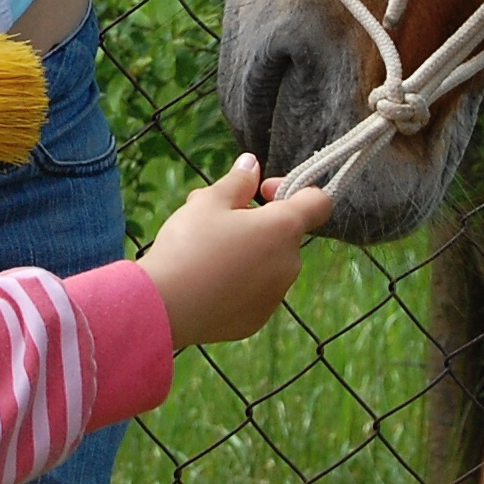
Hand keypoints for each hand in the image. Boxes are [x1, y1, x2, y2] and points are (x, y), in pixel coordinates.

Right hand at [139, 156, 331, 345]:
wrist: (165, 306)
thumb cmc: (189, 245)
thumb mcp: (209, 201)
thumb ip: (238, 181)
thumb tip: (252, 164)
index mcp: (283, 229)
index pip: (318, 202)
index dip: (293, 188)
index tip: (261, 191)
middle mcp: (289, 264)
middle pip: (282, 233)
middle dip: (255, 221)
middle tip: (213, 218)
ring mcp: (275, 295)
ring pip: (267, 262)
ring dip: (245, 250)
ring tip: (202, 249)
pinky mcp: (256, 318)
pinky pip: (253, 291)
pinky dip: (236, 281)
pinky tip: (204, 279)